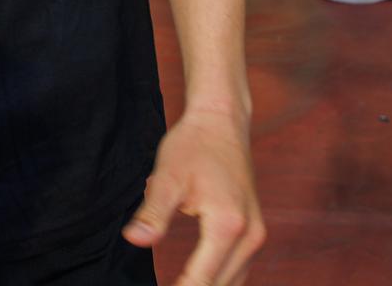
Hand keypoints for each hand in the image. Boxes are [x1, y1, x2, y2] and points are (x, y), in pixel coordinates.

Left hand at [124, 110, 264, 285]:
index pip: (201, 280)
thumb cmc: (193, 145)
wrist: (222, 121)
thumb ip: (153, 213)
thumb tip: (134, 240)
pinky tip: (196, 282)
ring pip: (234, 282)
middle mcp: (250, 236)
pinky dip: (219, 281)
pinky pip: (239, 269)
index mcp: (228, 226)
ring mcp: (256, 235)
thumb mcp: (167, 177)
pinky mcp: (254, 231)